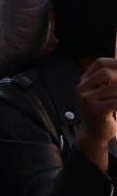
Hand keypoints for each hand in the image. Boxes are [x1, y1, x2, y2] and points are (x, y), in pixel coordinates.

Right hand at [77, 57, 116, 171]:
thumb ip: (111, 81)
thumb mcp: (106, 93)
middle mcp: (83, 88)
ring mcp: (86, 99)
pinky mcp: (94, 110)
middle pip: (106, 73)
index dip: (115, 62)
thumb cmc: (104, 112)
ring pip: (113, 88)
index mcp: (85, 81)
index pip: (100, 63)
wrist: (95, 133)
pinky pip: (115, 102)